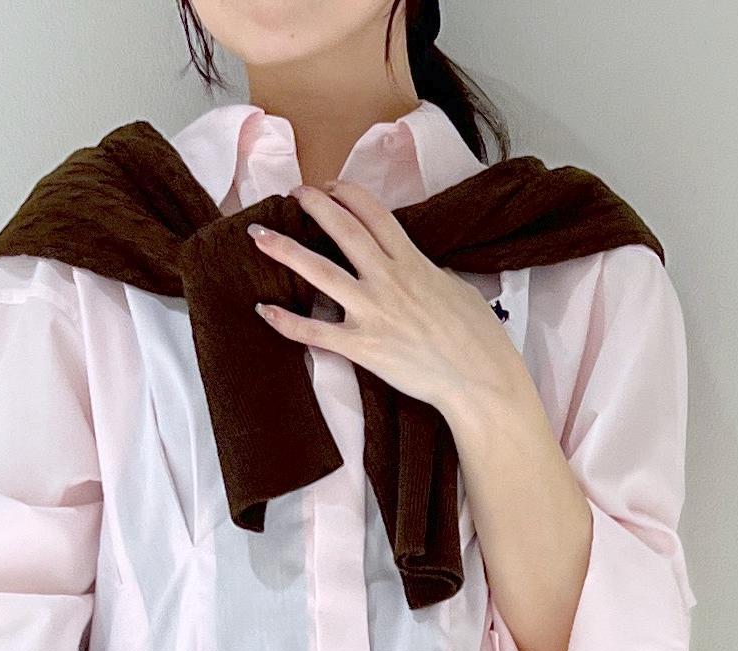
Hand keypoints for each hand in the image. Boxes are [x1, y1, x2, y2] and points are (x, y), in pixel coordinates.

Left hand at [248, 178, 538, 426]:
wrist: (478, 378)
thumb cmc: (476, 337)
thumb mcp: (456, 289)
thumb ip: (429, 274)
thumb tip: (420, 270)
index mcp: (413, 261)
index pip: (375, 214)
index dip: (348, 194)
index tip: (330, 185)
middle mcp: (388, 279)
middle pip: (343, 230)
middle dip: (314, 206)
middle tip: (292, 194)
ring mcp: (373, 312)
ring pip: (320, 272)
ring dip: (286, 251)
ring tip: (259, 237)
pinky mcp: (363, 347)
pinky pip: (316, 332)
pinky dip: (287, 322)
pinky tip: (264, 311)